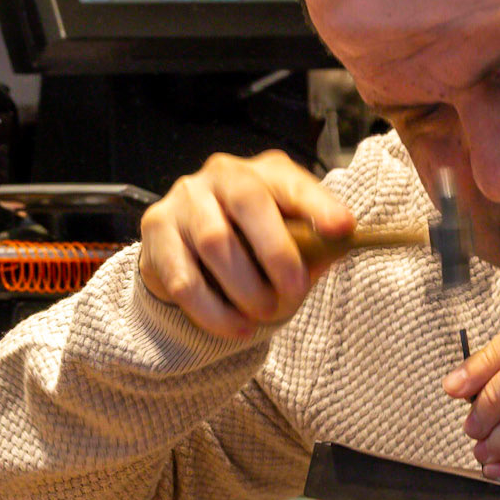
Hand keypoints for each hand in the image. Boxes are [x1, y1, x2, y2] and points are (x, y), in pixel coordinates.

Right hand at [140, 149, 354, 339]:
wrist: (189, 258)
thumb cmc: (252, 248)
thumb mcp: (289, 243)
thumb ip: (315, 246)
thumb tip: (343, 245)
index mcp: (263, 172)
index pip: (292, 182)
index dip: (318, 205)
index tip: (343, 228)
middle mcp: (221, 175)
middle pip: (249, 201)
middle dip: (277, 252)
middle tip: (294, 291)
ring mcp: (184, 199)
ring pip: (214, 240)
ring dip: (245, 287)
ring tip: (264, 314)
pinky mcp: (156, 230)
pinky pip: (184, 276)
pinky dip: (214, 310)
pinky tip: (236, 327)